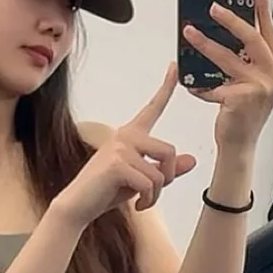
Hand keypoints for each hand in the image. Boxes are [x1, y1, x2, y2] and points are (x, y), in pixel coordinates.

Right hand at [52, 67, 193, 228]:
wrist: (79, 205)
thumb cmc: (107, 191)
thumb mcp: (142, 180)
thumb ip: (166, 170)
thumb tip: (193, 160)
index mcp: (131, 135)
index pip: (153, 108)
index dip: (166, 88)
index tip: (174, 66)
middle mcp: (126, 135)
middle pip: (169, 151)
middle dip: (167, 178)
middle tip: (152, 194)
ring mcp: (120, 148)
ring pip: (160, 172)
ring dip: (156, 194)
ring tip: (142, 201)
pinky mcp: (116, 164)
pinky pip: (149, 184)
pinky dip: (148, 200)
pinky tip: (137, 206)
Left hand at [182, 0, 272, 150]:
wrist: (240, 145)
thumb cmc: (244, 115)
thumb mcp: (254, 84)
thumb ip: (249, 62)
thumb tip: (230, 34)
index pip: (270, 34)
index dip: (264, 10)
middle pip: (252, 39)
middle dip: (231, 20)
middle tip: (213, 8)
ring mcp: (259, 89)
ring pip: (227, 59)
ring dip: (204, 44)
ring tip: (189, 32)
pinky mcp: (240, 100)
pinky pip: (213, 86)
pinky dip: (199, 85)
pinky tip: (189, 83)